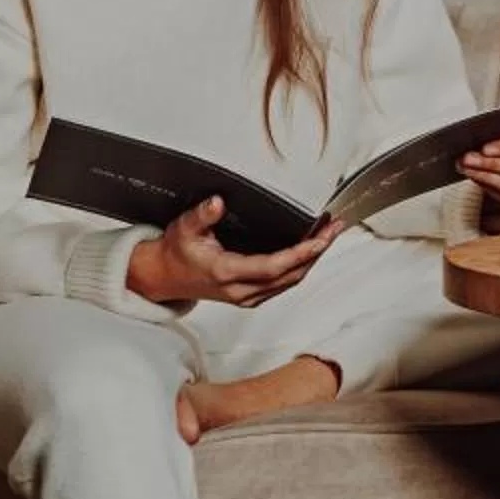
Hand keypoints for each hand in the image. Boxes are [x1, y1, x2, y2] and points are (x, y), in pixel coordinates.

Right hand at [127, 197, 342, 306]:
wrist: (165, 277)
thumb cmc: (176, 253)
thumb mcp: (184, 228)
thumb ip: (202, 215)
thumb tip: (217, 202)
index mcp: (226, 273)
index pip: (273, 266)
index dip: (301, 254)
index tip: (321, 239)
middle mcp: (241, 290)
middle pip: (290, 275)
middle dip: (316, 253)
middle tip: (334, 229)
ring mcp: (248, 296)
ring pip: (291, 281)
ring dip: (312, 259)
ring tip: (328, 235)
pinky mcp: (252, 296)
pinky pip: (284, 284)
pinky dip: (301, 266)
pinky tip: (310, 250)